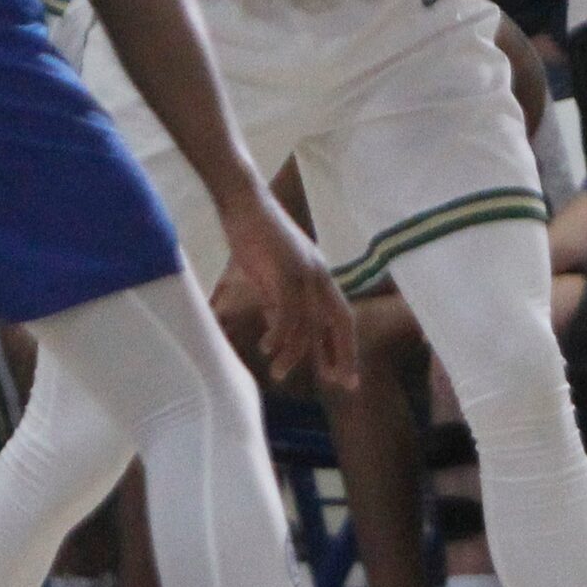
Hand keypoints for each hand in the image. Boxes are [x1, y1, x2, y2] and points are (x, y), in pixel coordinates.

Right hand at [217, 188, 356, 389]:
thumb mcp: (271, 276)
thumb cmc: (253, 235)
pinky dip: (279, 335)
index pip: (341, 318)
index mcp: (319, 276)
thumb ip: (279, 303)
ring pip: (309, 324)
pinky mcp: (286, 269)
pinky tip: (267, 347)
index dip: (344, 348)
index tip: (343, 378)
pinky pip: (288, 313)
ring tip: (279, 372)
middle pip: (340, 322)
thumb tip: (280, 333)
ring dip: (295, 353)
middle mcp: (319, 275)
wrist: (242, 202)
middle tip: (339, 384)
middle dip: (342, 356)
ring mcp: (305, 272)